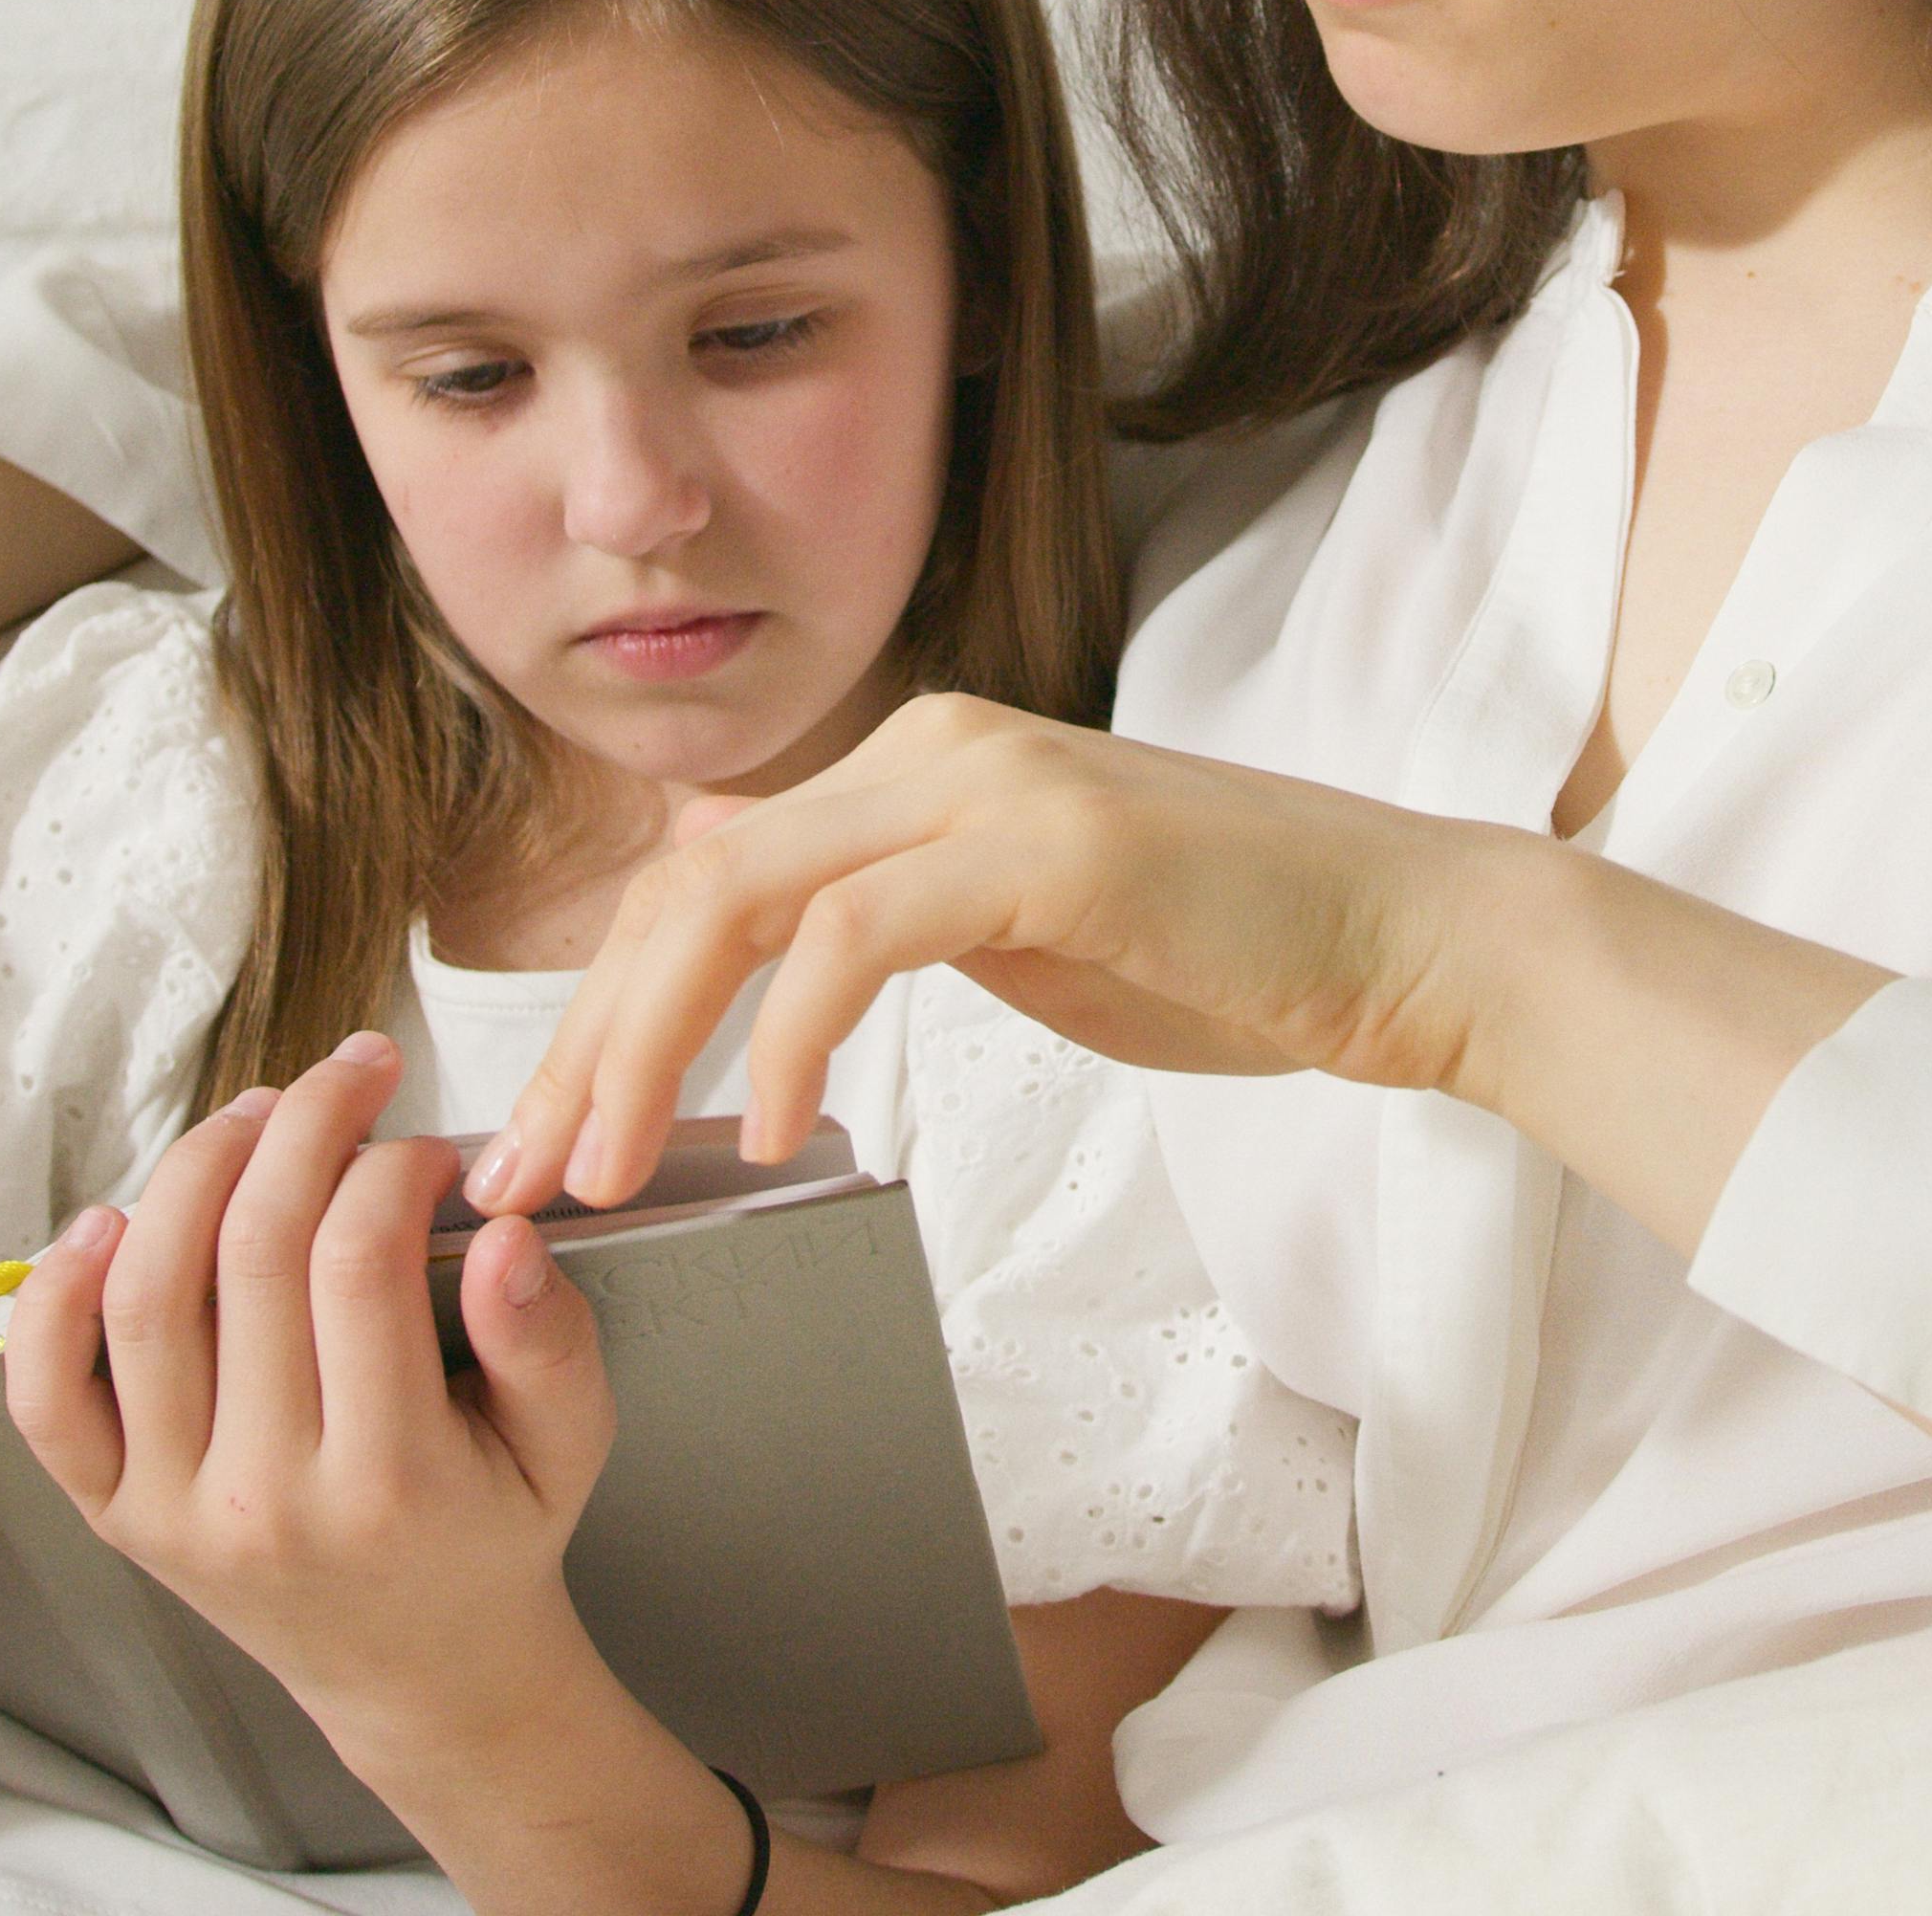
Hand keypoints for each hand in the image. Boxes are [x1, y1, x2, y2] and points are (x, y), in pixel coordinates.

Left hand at [0, 1033, 619, 1762]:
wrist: (417, 1671)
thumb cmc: (489, 1540)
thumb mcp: (570, 1447)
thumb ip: (549, 1340)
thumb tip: (504, 1234)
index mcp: (389, 1484)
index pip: (359, 1264)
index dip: (391, 1166)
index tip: (426, 1148)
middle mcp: (263, 1499)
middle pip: (252, 1255)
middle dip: (304, 1126)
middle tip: (350, 1076)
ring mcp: (171, 1507)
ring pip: (146, 1296)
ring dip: (194, 1171)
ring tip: (257, 1116)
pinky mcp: (112, 1511)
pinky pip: (46, 1394)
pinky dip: (55, 1295)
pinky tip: (108, 1219)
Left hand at [474, 693, 1532, 1215]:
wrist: (1408, 935)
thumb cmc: (1230, 955)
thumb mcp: (1017, 930)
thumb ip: (885, 919)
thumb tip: (742, 925)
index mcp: (911, 768)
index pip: (697, 882)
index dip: (596, 1012)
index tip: (545, 1142)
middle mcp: (927, 751)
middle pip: (685, 890)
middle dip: (583, 1044)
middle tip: (523, 1181)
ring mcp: (985, 787)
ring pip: (741, 901)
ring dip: (646, 1048)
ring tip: (609, 1176)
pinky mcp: (1047, 846)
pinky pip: (861, 939)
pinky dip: (789, 1038)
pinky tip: (767, 1135)